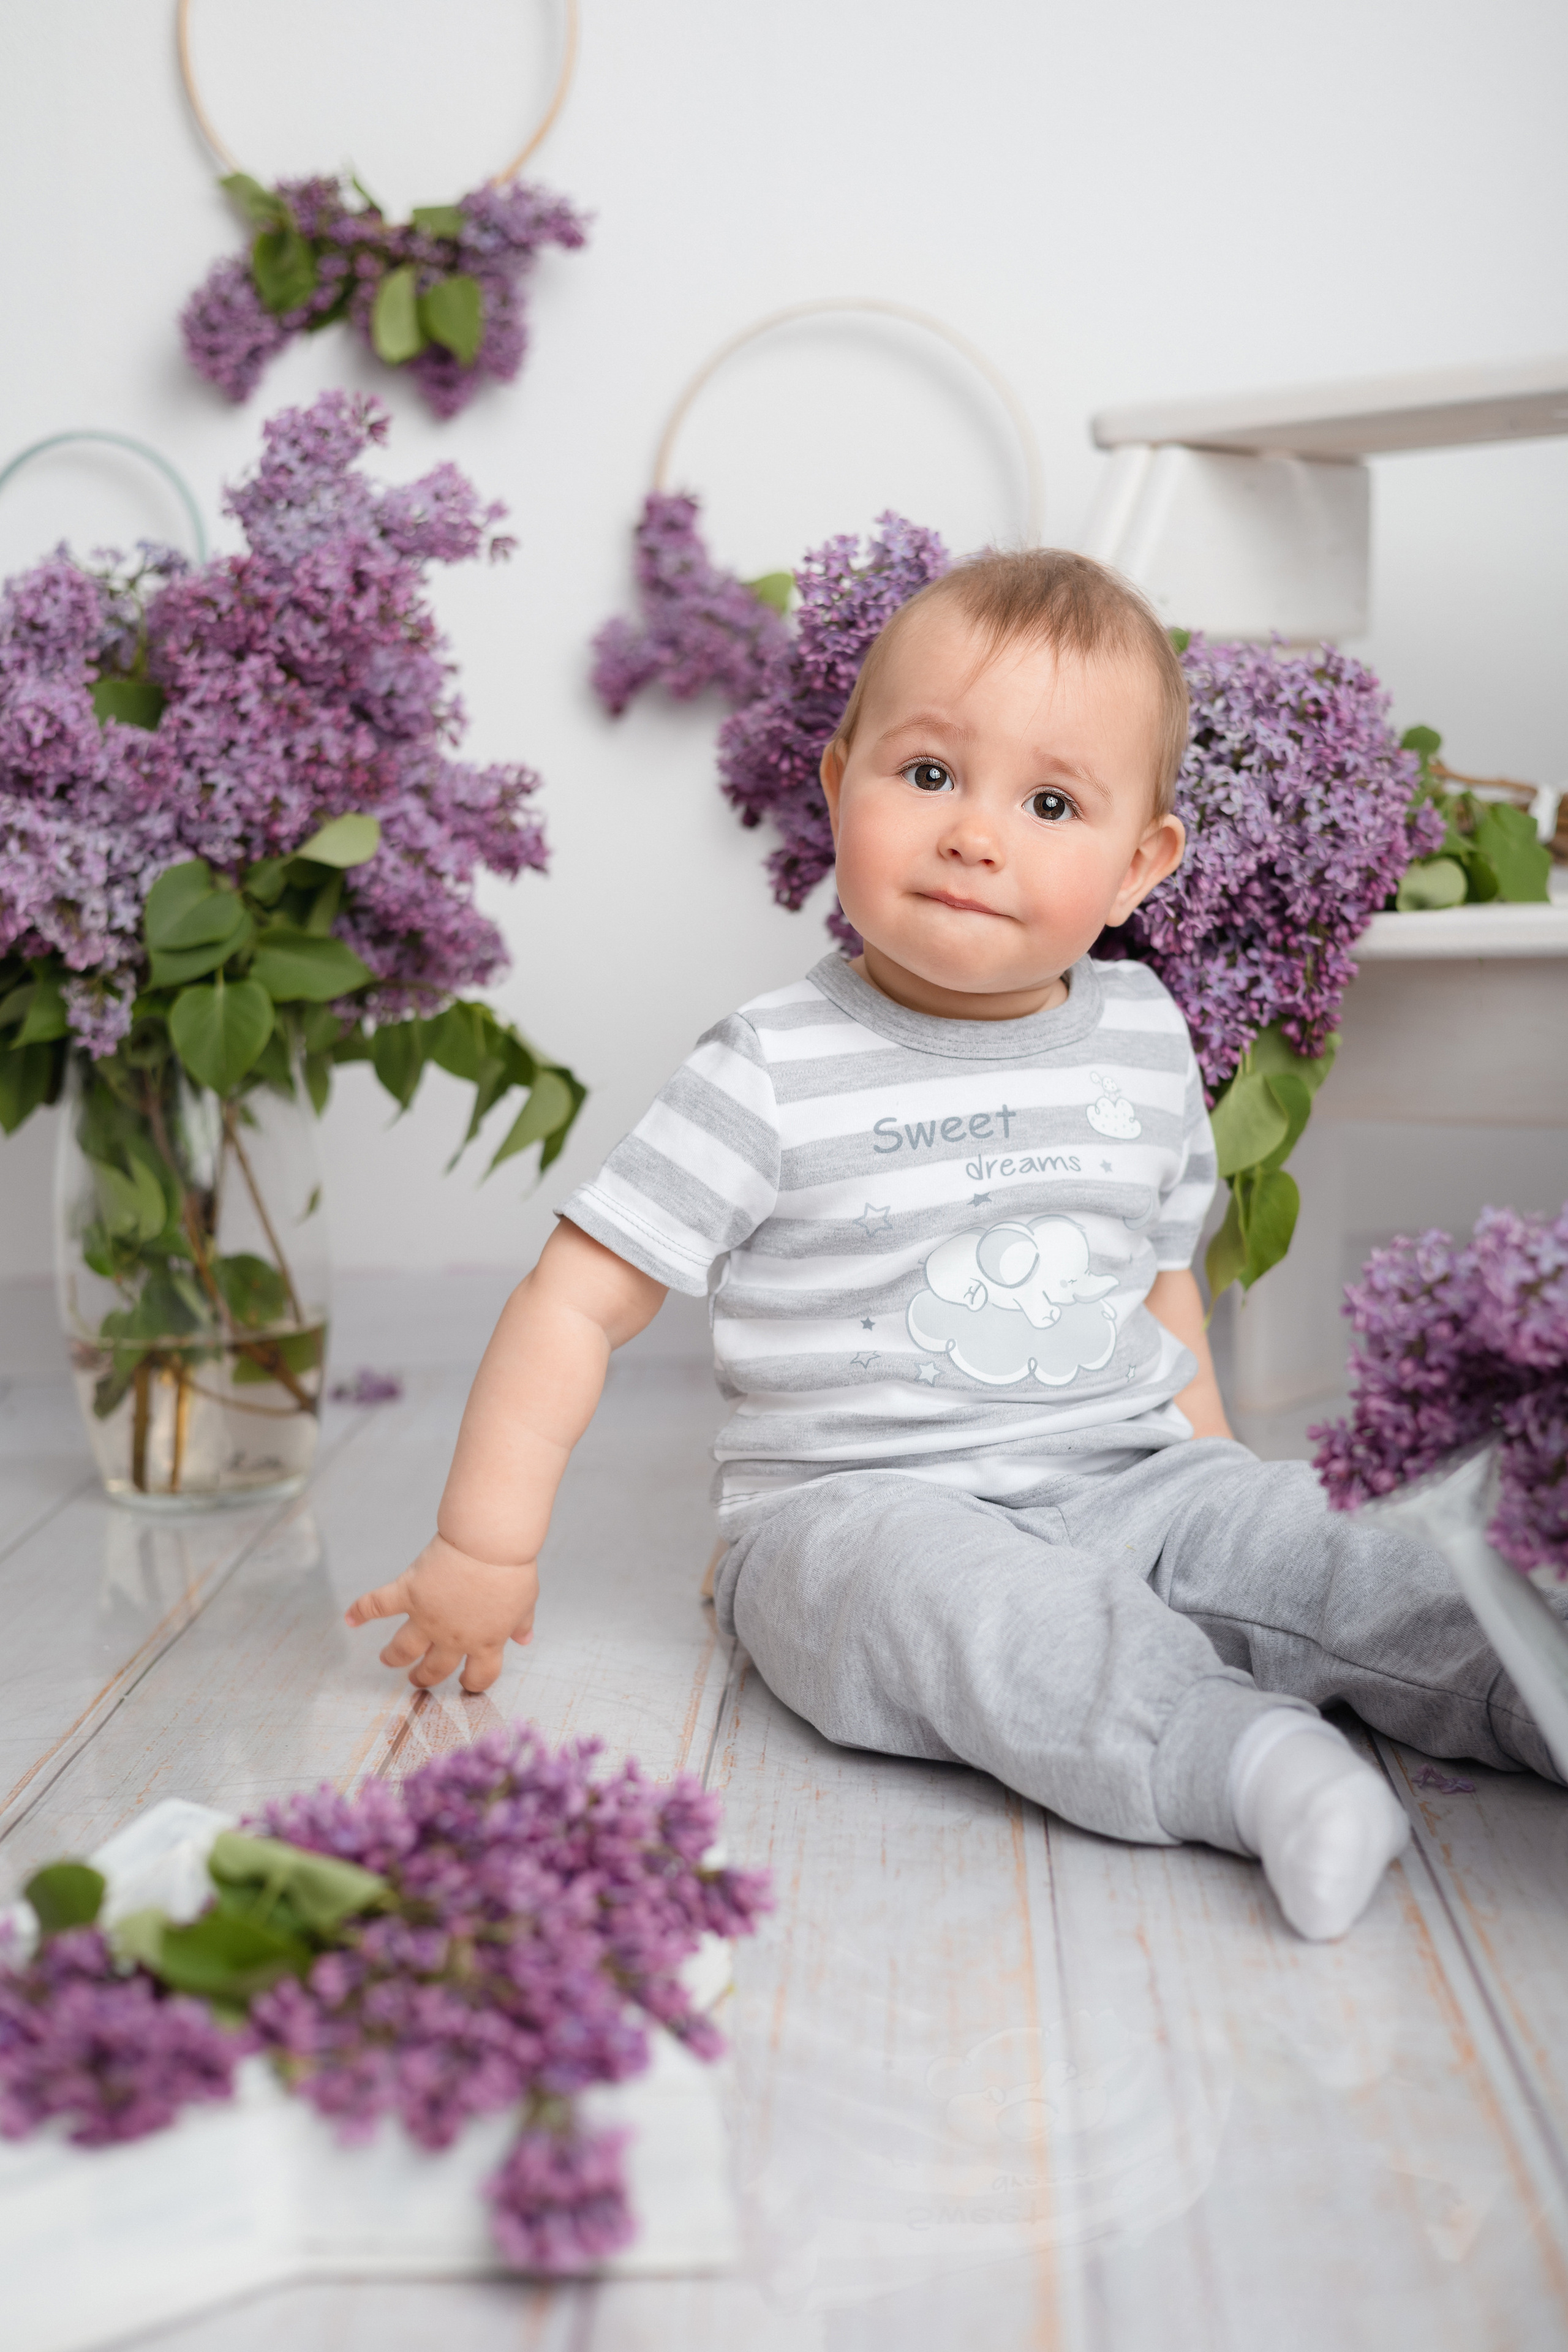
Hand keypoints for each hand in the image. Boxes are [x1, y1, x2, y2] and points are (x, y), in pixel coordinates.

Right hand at [344, 1532, 537, 1693]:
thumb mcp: (526, 1601)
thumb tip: (525, 1638)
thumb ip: (521, 1623)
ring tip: (387, 1660)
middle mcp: (453, 1637)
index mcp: (486, 1641)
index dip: (472, 1683)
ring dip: (394, 1657)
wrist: (490, 1543)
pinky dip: (361, 1611)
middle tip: (416, 1679)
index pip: (479, 1675)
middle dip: (424, 1678)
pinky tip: (350, 1618)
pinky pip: (378, 1605)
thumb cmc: (512, 1569)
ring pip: (403, 1648)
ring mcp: (427, 1618)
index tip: (465, 1684)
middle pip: (434, 1669)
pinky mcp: (408, 1593)